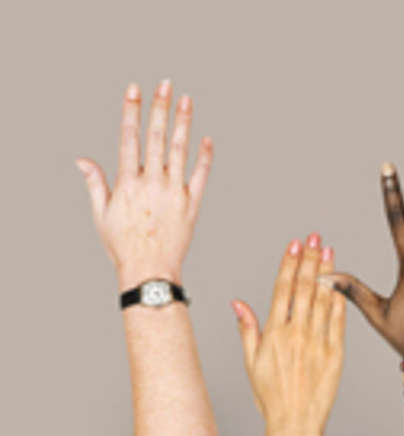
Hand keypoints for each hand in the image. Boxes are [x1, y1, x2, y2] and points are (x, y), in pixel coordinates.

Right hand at [76, 81, 212, 289]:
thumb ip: (96, 183)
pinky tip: (207, 139)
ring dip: (184, 123)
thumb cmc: (123, 244)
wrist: (150, 269)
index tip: (135, 89)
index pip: (130, 137)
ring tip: (187, 100)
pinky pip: (201, 175)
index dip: (132, 111)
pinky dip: (205, 157)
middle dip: (161, 108)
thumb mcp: (102, 213)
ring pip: (179, 150)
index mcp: (128, 182)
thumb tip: (83, 160)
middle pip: (157, 137)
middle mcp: (152, 183)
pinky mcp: (192, 204)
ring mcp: (174, 192)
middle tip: (166, 84)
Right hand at [232, 234, 345, 435]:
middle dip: (309, 259)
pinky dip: (339, 299)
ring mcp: (318, 343)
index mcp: (274, 334)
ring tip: (329, 250)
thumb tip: (238, 302)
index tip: (294, 244)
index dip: (289, 264)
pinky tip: (340, 282)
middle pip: (304, 288)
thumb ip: (247, 328)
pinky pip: (339, 321)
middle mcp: (296, 334)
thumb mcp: (252, 362)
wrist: (295, 423)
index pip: (282, 289)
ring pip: (322, 299)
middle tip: (315, 237)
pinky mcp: (336, 354)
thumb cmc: (271, 396)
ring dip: (326, 272)